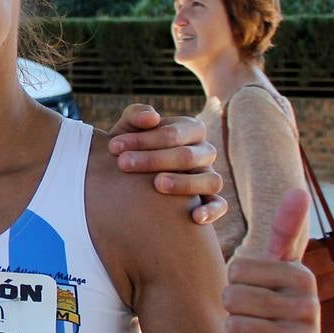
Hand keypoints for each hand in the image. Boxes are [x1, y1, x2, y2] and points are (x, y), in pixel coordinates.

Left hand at [108, 104, 226, 223]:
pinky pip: (219, 205)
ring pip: (210, 180)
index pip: (173, 133)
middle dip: (154, 159)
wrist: (127, 176)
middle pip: (188, 156)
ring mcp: (209, 176)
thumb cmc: (130, 147)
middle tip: (123, 164)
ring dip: (184, 183)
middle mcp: (204, 152)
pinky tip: (194, 217)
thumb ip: (136, 115)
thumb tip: (151, 117)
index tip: (114, 147)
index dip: (143, 139)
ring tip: (157, 185)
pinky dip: (211, 211)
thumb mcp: (127, 128)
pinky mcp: (210, 199)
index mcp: (190, 129)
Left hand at [222, 189, 321, 332]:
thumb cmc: (280, 301)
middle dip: (233, 308)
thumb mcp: (284, 267)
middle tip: (254, 314)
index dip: (235, 281)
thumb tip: (298, 189)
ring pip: (234, 327)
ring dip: (235, 331)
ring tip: (257, 331)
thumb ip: (286, 230)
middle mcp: (308, 307)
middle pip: (232, 298)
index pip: (236, 269)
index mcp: (302, 277)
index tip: (257, 289)